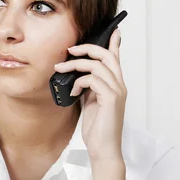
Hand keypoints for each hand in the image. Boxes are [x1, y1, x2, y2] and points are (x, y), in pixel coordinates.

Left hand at [54, 28, 125, 162]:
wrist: (103, 149)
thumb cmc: (97, 129)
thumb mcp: (90, 103)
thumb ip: (88, 88)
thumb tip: (77, 77)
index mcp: (115, 85)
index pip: (115, 58)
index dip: (113, 43)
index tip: (112, 30)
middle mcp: (119, 85)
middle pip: (106, 55)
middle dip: (87, 48)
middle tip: (69, 50)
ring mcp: (117, 91)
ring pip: (98, 65)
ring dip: (76, 64)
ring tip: (60, 69)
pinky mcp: (111, 98)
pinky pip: (93, 79)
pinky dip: (79, 82)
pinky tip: (72, 92)